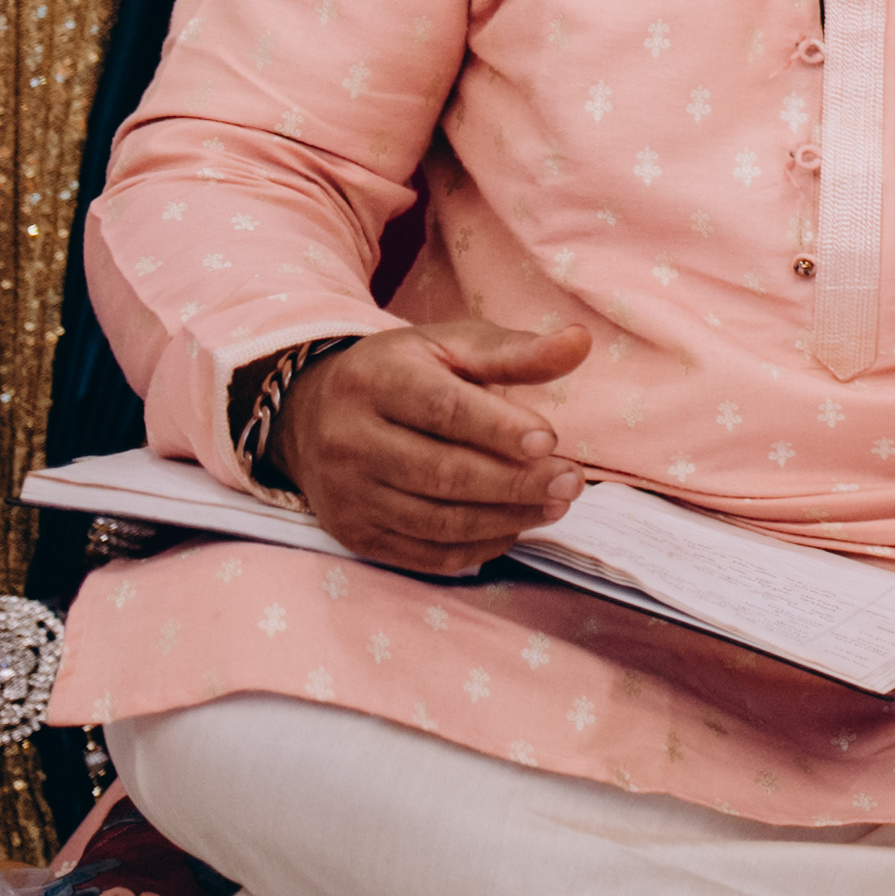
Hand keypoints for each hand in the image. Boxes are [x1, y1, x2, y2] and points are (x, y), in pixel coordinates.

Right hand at [275, 318, 590, 578]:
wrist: (314, 415)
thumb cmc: (405, 373)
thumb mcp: (452, 345)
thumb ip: (515, 350)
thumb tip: (580, 342)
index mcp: (376, 381)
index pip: (441, 409)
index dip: (498, 429)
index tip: (551, 440)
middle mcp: (350, 440)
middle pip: (441, 472)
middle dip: (515, 482)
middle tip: (572, 482)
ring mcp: (347, 493)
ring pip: (435, 520)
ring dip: (505, 518)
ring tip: (557, 505)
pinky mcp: (352, 533)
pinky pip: (421, 553)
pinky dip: (476, 548)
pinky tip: (515, 528)